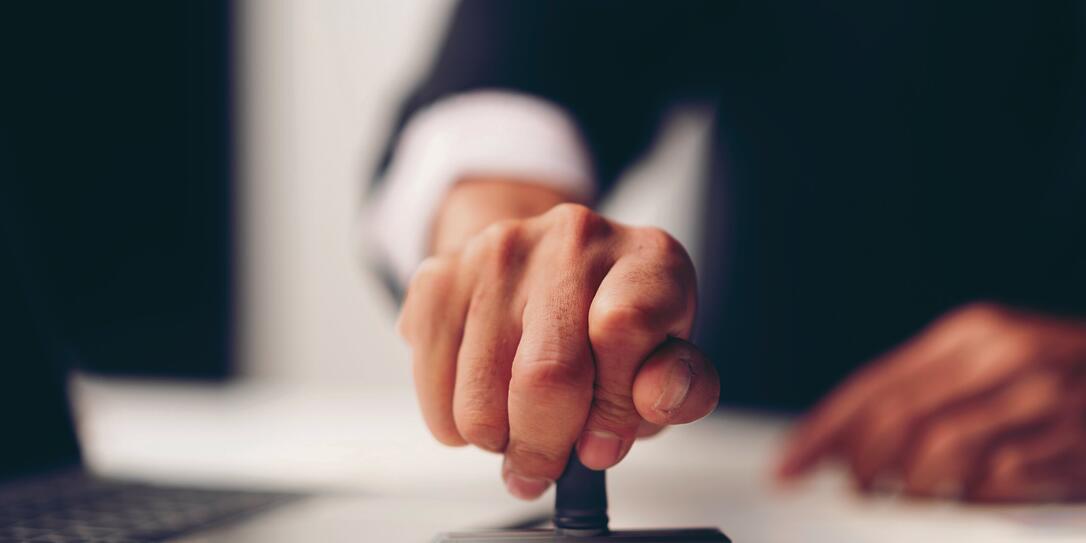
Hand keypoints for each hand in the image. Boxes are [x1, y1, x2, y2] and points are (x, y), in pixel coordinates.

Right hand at [399, 194, 718, 499]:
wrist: (548, 268)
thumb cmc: (615, 324)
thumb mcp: (666, 358)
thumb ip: (679, 387)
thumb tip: (656, 399)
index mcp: (647, 258)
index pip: (623, 330)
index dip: (612, 407)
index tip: (602, 444)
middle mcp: (573, 238)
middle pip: (545, 373)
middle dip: (545, 446)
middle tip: (547, 465)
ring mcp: (499, 251)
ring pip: (481, 394)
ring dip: (497, 439)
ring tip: (517, 427)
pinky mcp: (440, 276)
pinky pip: (432, 383)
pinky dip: (452, 422)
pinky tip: (482, 404)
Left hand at [778, 302, 1085, 501]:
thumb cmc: (1059, 378)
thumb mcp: (991, 365)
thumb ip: (924, 394)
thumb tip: (844, 440)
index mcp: (971, 333)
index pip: (875, 384)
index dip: (823, 430)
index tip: (787, 466)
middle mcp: (1003, 357)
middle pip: (895, 419)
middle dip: (858, 465)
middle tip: (849, 489)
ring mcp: (1041, 401)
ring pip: (937, 455)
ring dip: (907, 487)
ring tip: (901, 497)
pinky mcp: (1071, 446)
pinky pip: (994, 484)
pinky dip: (966, 499)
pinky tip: (963, 499)